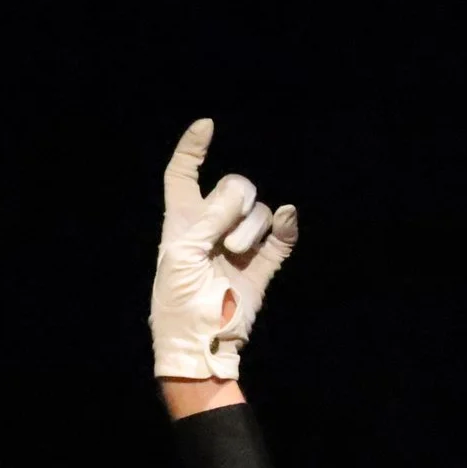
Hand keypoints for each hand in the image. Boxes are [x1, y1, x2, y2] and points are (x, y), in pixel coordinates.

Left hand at [150, 118, 297, 380]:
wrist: (202, 341)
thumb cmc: (179, 303)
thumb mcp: (182, 255)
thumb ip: (207, 218)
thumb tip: (237, 191)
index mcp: (181, 223)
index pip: (183, 176)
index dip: (192, 150)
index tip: (206, 125)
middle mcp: (211, 228)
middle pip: (234, 186)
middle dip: (235, 203)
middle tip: (222, 239)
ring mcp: (238, 245)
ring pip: (259, 211)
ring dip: (251, 228)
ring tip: (235, 255)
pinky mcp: (262, 264)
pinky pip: (282, 235)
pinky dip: (285, 226)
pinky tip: (287, 220)